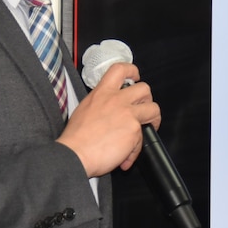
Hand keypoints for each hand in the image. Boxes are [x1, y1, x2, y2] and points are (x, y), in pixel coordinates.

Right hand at [56, 62, 159, 176]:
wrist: (74, 154)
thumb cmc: (75, 139)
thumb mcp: (84, 110)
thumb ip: (101, 105)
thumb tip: (110, 111)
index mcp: (102, 93)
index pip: (120, 70)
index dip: (132, 71)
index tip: (136, 77)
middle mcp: (116, 100)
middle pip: (144, 89)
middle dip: (147, 99)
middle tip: (143, 109)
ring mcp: (128, 114)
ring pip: (153, 109)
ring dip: (152, 120)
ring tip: (144, 131)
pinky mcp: (134, 130)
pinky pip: (142, 139)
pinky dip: (134, 150)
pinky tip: (124, 157)